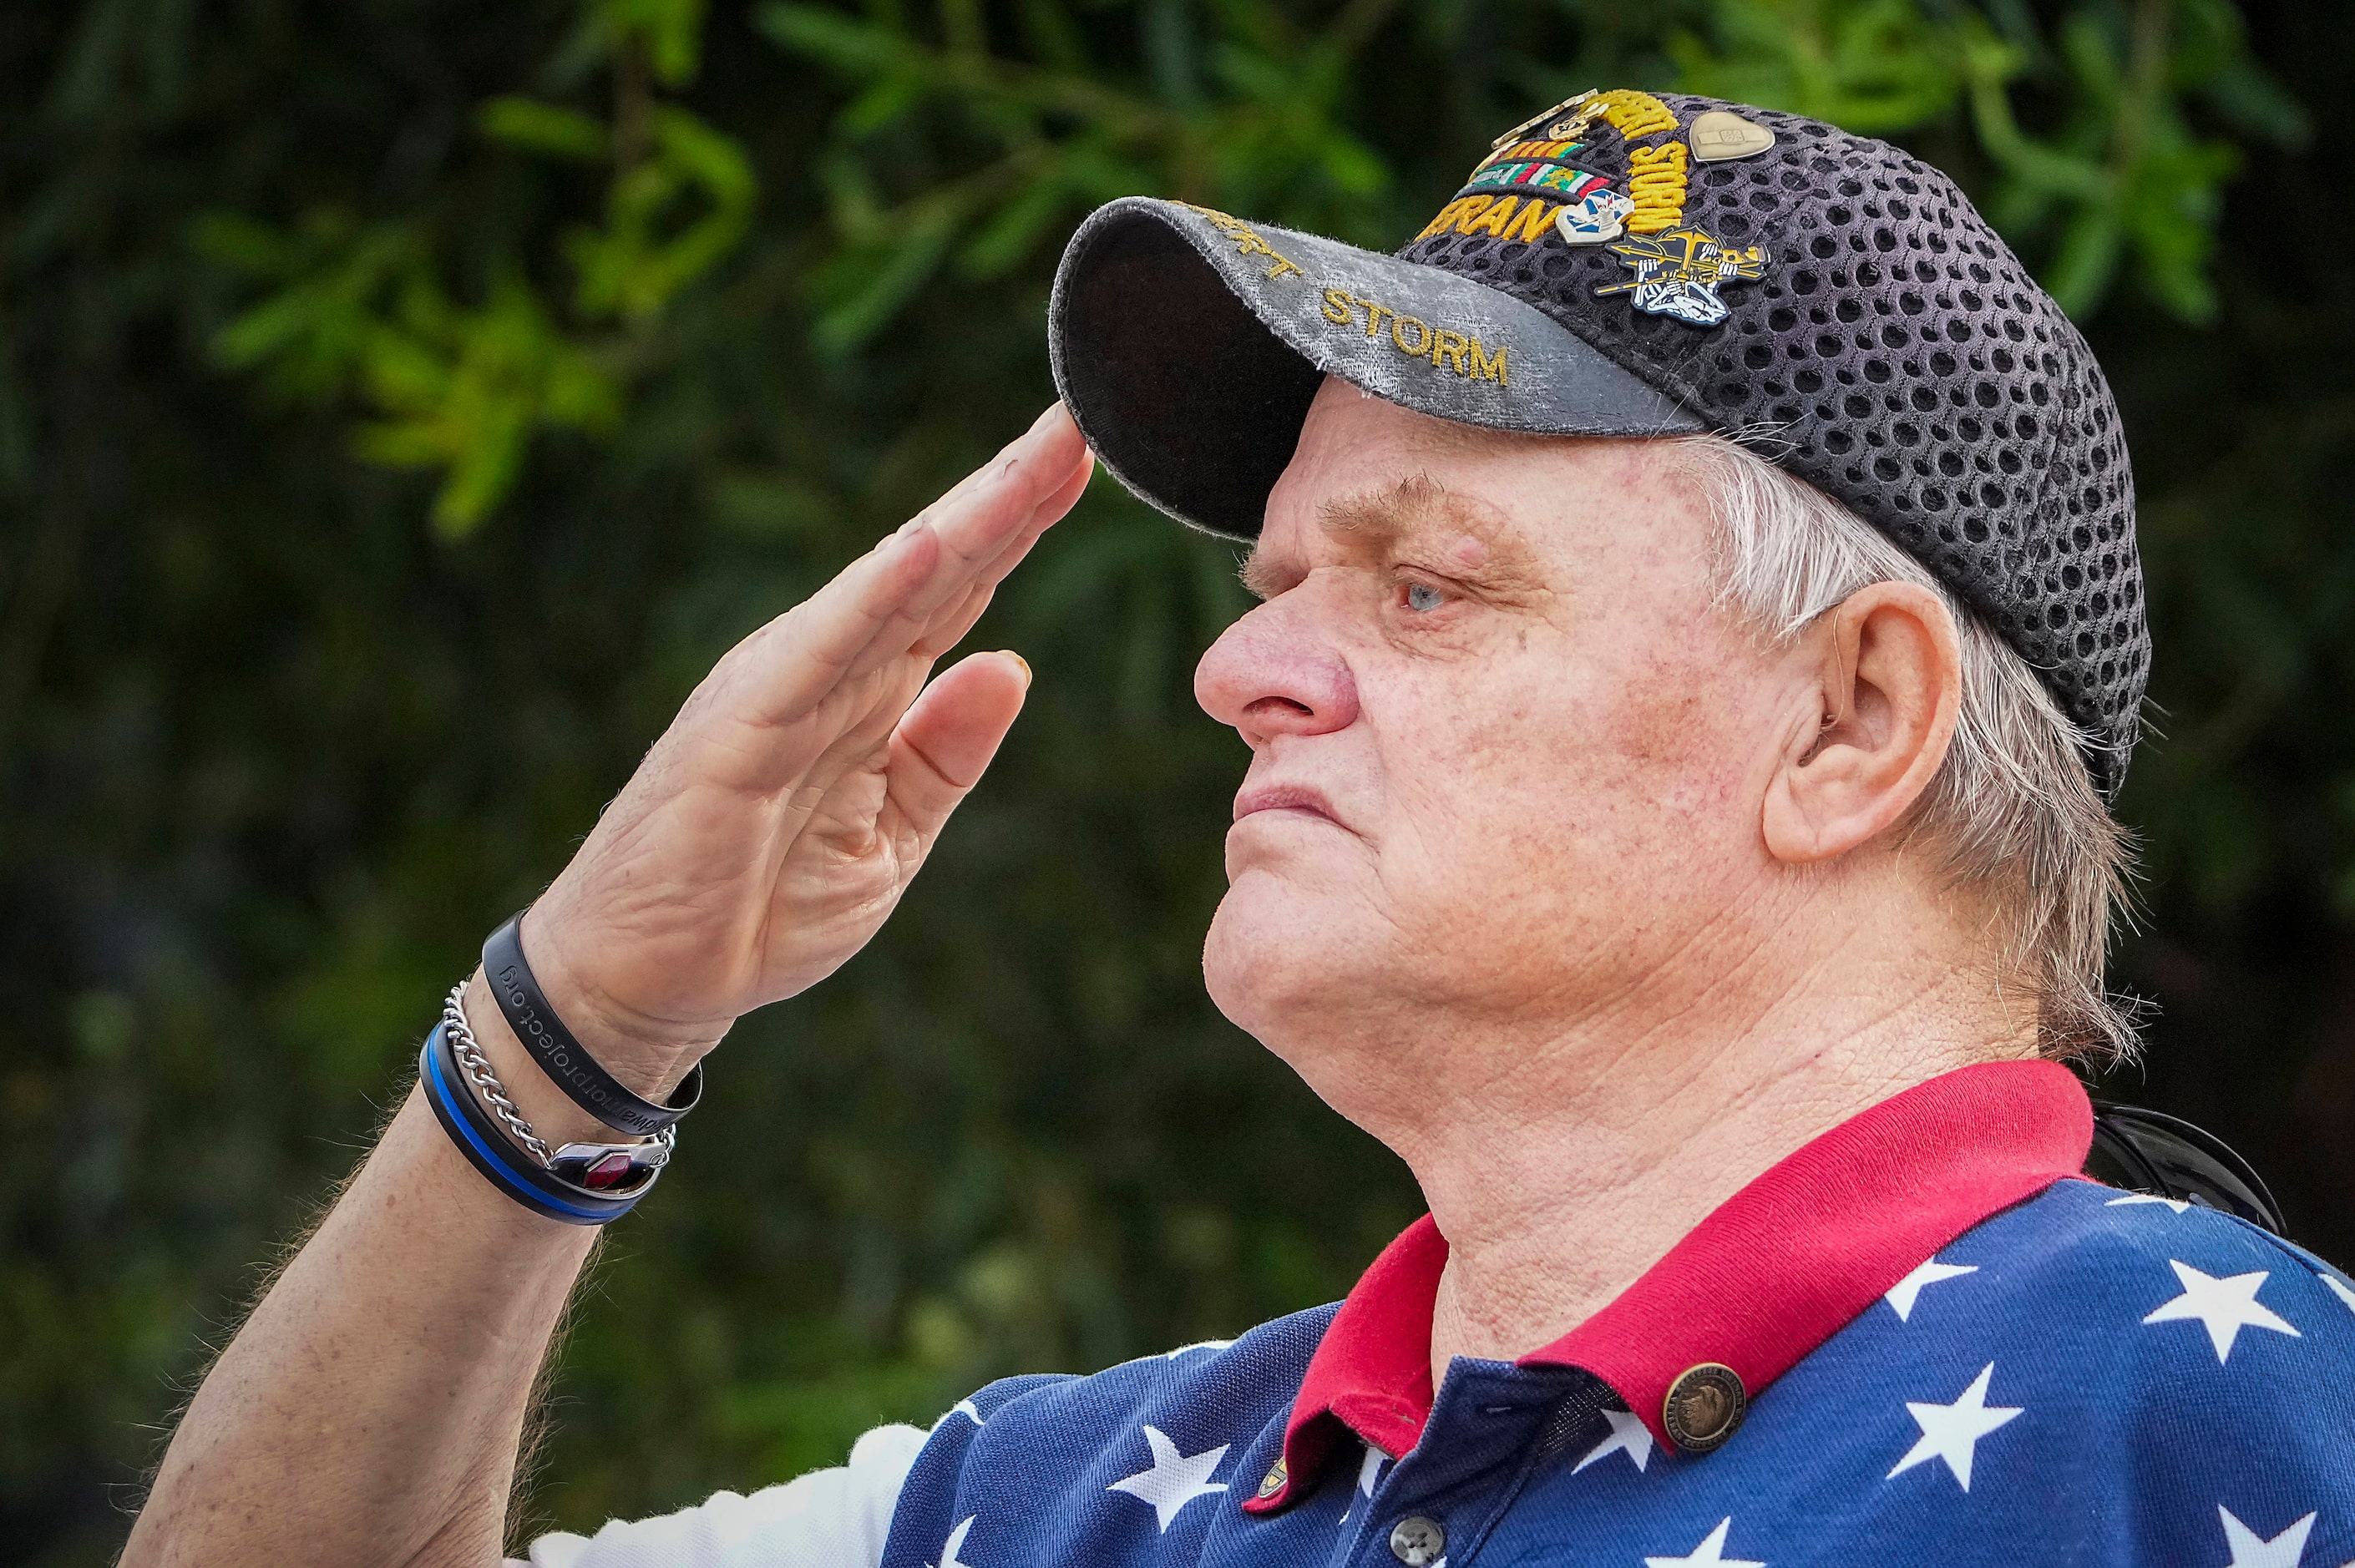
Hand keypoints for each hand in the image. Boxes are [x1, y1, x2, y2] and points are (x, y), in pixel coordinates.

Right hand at [519, 404, 1091, 1082]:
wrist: (647, 982)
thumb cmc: (757, 907)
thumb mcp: (890, 837)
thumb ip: (944, 755)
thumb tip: (1010, 666)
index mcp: (867, 690)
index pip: (960, 593)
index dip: (1022, 527)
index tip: (1087, 461)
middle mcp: (828, 666)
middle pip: (940, 566)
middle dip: (1014, 492)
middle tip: (1086, 421)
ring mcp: (783, 684)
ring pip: (894, 585)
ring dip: (970, 518)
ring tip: (1040, 455)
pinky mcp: (743, 721)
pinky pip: (822, 648)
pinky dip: (878, 594)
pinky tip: (936, 544)